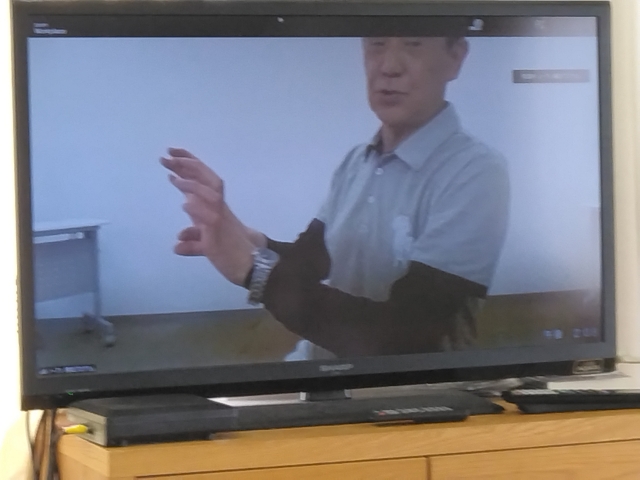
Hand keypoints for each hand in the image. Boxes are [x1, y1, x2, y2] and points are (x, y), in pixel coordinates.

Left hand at [160, 148, 253, 285]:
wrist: (252, 266)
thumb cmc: (233, 253)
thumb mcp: (209, 246)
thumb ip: (194, 241)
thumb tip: (178, 242)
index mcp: (217, 207)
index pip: (204, 180)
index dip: (190, 164)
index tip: (173, 152)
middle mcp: (220, 209)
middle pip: (207, 179)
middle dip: (188, 164)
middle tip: (168, 154)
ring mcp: (221, 219)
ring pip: (210, 193)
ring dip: (192, 183)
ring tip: (173, 176)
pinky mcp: (221, 233)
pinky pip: (211, 217)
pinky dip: (198, 208)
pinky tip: (186, 203)